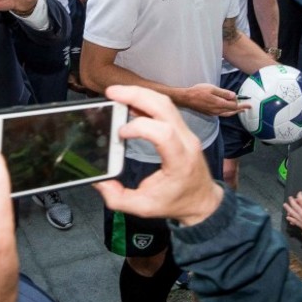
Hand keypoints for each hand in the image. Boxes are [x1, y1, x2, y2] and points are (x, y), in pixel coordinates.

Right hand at [93, 85, 223, 225]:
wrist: (202, 200)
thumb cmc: (177, 202)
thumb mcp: (144, 208)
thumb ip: (117, 198)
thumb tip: (98, 180)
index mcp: (180, 161)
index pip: (164, 133)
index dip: (140, 127)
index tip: (120, 133)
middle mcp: (186, 142)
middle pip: (165, 107)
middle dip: (137, 96)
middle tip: (112, 93)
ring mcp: (187, 133)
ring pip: (166, 103)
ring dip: (141, 94)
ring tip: (118, 94)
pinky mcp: (182, 129)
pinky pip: (166, 108)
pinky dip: (147, 100)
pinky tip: (130, 102)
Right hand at [182, 83, 249, 116]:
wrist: (187, 98)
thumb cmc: (198, 91)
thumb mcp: (212, 88)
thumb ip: (224, 93)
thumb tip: (234, 96)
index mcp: (219, 104)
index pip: (234, 105)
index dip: (240, 103)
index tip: (246, 102)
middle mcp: (217, 111)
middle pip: (232, 111)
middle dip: (240, 109)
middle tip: (248, 107)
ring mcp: (213, 113)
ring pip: (227, 114)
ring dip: (234, 111)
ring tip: (241, 110)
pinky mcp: (209, 113)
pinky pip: (222, 114)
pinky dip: (228, 112)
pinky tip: (228, 109)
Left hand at [283, 191, 301, 238]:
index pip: (301, 200)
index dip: (299, 195)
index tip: (299, 193)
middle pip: (294, 205)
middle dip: (291, 200)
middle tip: (289, 197)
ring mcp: (301, 220)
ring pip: (292, 213)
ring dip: (288, 208)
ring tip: (284, 205)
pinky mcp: (301, 225)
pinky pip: (294, 221)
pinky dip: (290, 218)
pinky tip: (288, 218)